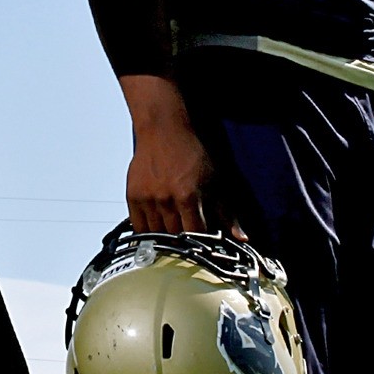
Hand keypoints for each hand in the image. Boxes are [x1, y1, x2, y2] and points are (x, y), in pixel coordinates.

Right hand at [127, 117, 238, 236]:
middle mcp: (166, 200)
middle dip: (184, 241)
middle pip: (174, 237)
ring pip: (156, 235)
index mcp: (188, 197)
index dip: (201, 242)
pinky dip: (147, 232)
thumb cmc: (190, 152)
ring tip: (173, 235)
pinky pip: (138, 226)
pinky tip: (156, 230)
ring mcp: (147, 199)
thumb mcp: (215, 181)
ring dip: (165, 238)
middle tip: (188, 240)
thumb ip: (227, 213)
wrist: (163, 130)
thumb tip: (241, 237)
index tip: (204, 243)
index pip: (195, 234)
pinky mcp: (133, 197)